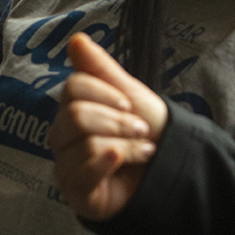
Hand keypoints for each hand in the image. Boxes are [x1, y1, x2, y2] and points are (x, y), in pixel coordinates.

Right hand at [49, 32, 168, 220]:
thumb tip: (76, 39)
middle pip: (75, 116)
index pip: (72, 89)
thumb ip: (99, 68)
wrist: (170, 169)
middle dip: (118, 122)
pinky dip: (108, 164)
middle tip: (141, 130)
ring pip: (85, 144)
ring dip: (125, 145)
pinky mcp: (76, 194)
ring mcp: (67, 167)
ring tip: (142, 151)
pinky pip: (82, 173)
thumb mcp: (128, 94)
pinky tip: (124, 163)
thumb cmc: (147, 132)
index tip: (128, 105)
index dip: (104, 93)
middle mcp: (63, 138)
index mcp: (72, 111)